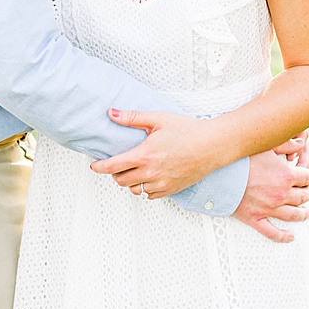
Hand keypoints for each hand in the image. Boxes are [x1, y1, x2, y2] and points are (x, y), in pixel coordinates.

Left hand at [90, 107, 231, 198]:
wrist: (214, 145)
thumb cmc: (188, 130)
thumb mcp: (158, 119)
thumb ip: (132, 118)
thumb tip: (111, 113)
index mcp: (145, 155)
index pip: (113, 167)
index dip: (99, 167)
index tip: (94, 165)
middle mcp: (152, 173)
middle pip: (121, 181)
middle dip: (115, 173)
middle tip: (117, 164)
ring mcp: (163, 184)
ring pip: (135, 190)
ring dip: (130, 182)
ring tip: (134, 170)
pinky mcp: (173, 190)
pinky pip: (151, 195)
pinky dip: (145, 188)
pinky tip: (148, 177)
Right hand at [230, 143, 308, 242]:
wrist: (213, 174)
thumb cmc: (237, 157)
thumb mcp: (262, 145)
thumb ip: (284, 143)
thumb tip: (301, 143)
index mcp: (285, 175)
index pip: (308, 178)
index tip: (307, 176)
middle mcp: (281, 194)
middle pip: (303, 196)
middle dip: (307, 193)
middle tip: (307, 192)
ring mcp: (268, 208)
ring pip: (294, 215)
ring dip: (304, 214)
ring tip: (307, 213)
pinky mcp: (255, 218)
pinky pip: (272, 232)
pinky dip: (283, 236)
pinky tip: (290, 237)